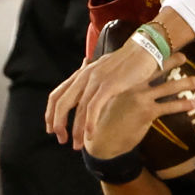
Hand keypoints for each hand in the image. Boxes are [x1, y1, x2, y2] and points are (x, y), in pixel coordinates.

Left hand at [45, 36, 162, 149]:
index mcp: (81, 74)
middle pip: (61, 103)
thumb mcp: (104, 70)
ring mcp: (96, 80)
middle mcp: (84, 76)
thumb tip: (85, 95)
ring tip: (77, 145)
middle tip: (61, 140)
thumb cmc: (127, 62)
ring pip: (79, 109)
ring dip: (76, 130)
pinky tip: (91, 135)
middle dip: (58, 124)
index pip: (56, 95)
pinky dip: (90, 123)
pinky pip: (94, 107)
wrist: (144, 49)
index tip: (52, 130)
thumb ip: (92, 82)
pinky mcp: (109, 85)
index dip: (50, 114)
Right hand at [83, 52, 194, 159]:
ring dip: (183, 84)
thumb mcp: (98, 96)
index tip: (165, 46)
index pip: (142, 64)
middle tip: (184, 56)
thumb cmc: (102, 118)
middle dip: (172, 62)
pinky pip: (169, 107)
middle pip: (156, 70)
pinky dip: (183, 104)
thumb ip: (96, 76)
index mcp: (123, 80)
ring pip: (167, 88)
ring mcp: (140, 98)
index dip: (154, 55)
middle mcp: (132, 86)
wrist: (101, 141)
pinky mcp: (146, 112)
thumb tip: (85, 59)